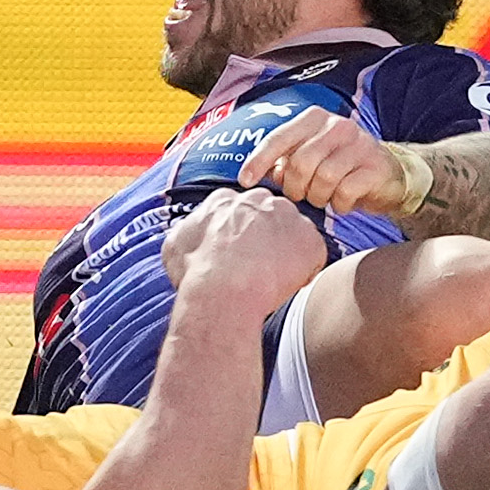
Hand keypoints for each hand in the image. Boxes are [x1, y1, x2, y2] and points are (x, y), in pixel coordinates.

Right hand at [162, 188, 326, 312]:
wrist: (223, 290)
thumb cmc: (197, 273)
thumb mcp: (175, 246)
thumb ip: (189, 232)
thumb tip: (190, 233)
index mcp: (227, 200)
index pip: (241, 212)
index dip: (242, 236)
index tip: (239, 255)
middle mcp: (260, 200)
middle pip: (270, 218)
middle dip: (267, 241)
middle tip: (257, 268)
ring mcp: (289, 217)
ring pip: (293, 235)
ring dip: (287, 255)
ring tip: (271, 280)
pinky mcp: (311, 240)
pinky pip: (314, 256)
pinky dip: (305, 272)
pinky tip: (287, 286)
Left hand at [235, 107, 406, 214]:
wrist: (390, 174)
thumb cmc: (342, 167)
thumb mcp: (311, 158)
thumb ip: (287, 162)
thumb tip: (271, 173)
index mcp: (315, 119)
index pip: (279, 138)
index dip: (258, 161)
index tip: (245, 181)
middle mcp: (337, 126)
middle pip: (300, 163)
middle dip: (296, 188)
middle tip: (302, 196)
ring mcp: (359, 144)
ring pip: (323, 179)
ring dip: (318, 197)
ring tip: (324, 198)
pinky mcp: (374, 167)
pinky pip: (345, 192)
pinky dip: (339, 204)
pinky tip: (343, 202)